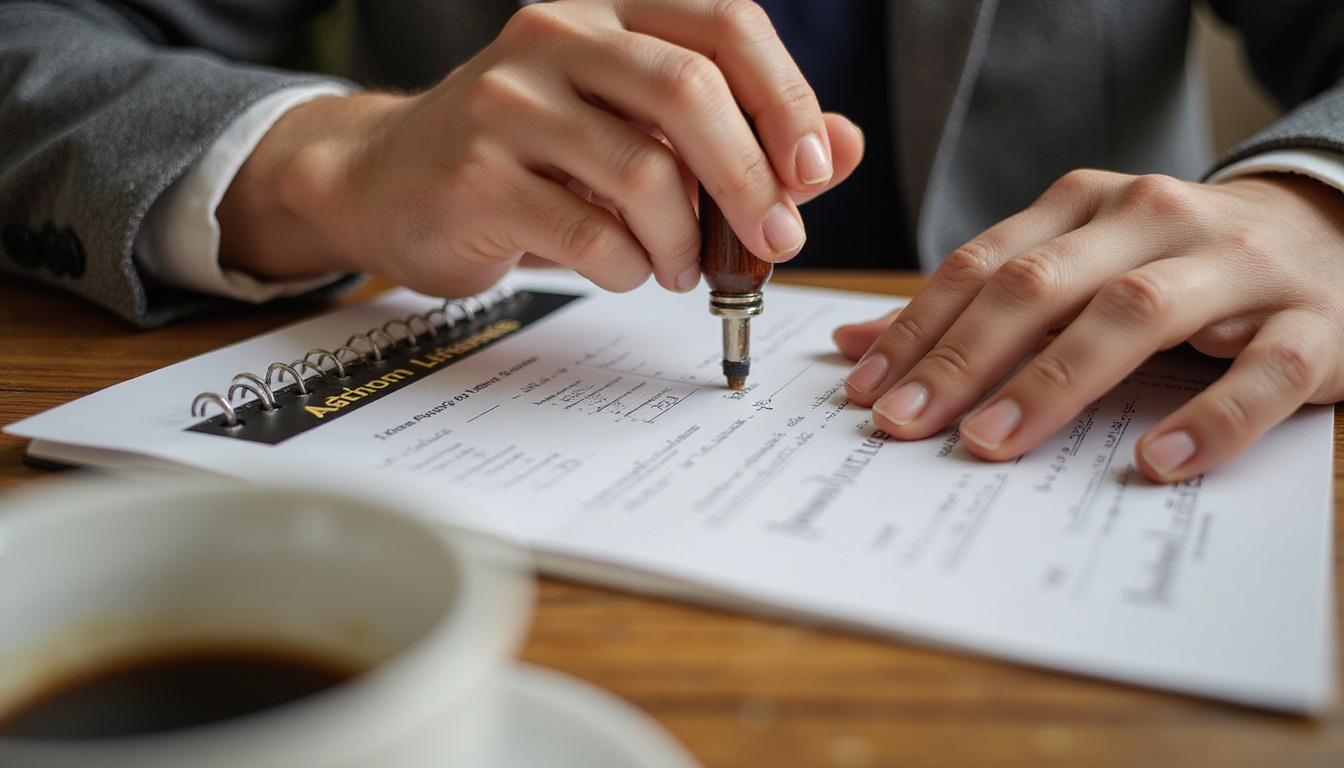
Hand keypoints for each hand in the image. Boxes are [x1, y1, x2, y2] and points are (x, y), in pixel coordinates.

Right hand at [218, 0, 862, 298]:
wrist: (388, 180)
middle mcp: (557, 38)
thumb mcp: (635, 132)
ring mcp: (508, 101)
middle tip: (775, 241)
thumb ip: (739, 138)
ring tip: (683, 268)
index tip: (812, 170)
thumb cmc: (528, 158)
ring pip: (642, 172)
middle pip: (689, 90)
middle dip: (751, 179)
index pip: (725, 24)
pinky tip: (626, 269)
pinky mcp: (475, 174)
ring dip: (685, 240)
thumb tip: (839, 148)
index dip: (786, 96)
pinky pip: (589, 233)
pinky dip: (628, 268)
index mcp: (608, 13)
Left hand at [834, 171, 1343, 482]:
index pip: (983, 265)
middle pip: (1042, 285)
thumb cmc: (1173, 263)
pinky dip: (1210, 418)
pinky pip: (1262, 372)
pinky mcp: (1310, 322)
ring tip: (994, 443)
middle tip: (907, 423)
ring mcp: (1235, 266)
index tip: (864, 391)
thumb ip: (977, 302)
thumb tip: (858, 345)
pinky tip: (1155, 460)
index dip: (917, 328)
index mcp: (1087, 205)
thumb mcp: (1074, 264)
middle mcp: (1153, 220)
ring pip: (1134, 315)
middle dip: (964, 357)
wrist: (1327, 234)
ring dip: (1054, 383)